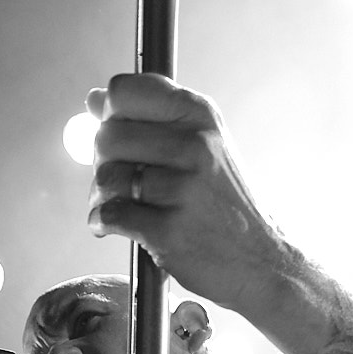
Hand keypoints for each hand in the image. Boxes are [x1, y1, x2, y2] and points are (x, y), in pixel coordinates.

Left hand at [86, 73, 287, 321]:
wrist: (260, 261)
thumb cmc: (223, 203)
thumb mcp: (203, 145)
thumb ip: (150, 119)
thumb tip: (93, 99)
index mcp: (199, 115)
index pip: (123, 92)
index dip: (108, 115)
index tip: (119, 137)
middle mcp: (194, 145)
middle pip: (107, 136)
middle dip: (101, 161)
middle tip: (120, 181)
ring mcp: (183, 189)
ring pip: (106, 178)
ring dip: (100, 196)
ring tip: (121, 206)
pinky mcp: (170, 231)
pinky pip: (111, 216)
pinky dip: (102, 223)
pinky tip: (113, 226)